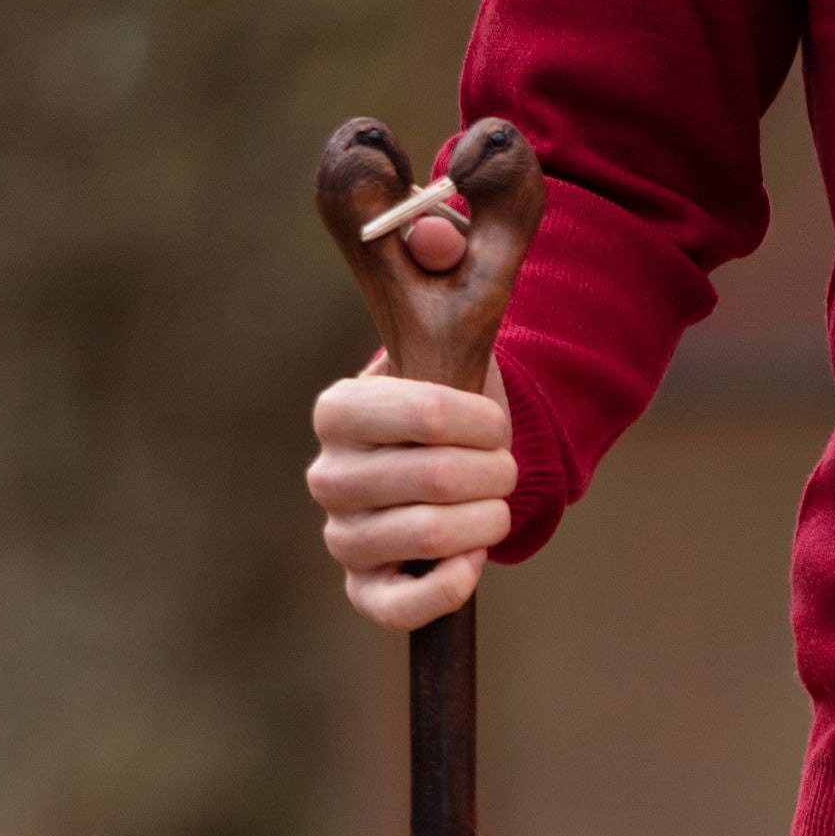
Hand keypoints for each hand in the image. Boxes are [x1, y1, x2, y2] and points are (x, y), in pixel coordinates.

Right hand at [307, 215, 513, 631]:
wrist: (452, 467)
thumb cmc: (449, 397)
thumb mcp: (447, 318)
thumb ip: (441, 256)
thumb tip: (436, 227)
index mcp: (339, 409)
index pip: (418, 413)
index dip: (479, 423)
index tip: (498, 422)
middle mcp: (328, 475)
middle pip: (430, 479)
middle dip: (492, 473)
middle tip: (506, 466)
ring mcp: (343, 537)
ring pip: (424, 538)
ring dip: (484, 522)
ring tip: (496, 506)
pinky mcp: (365, 591)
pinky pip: (399, 608)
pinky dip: (449, 587)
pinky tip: (473, 559)